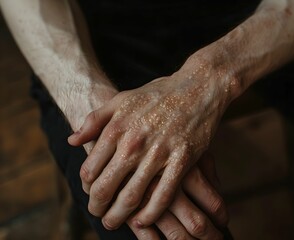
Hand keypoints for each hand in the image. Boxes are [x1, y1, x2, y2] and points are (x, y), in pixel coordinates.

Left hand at [69, 56, 233, 227]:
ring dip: (119, 216)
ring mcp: (159, 153)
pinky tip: (143, 220)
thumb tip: (71, 141)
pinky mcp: (182, 160)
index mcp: (116, 129)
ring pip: (132, 196)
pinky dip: (151, 213)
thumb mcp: (120, 99)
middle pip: (106, 187)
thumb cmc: (157, 95)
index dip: (86, 187)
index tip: (90, 193)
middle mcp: (134, 143)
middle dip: (97, 207)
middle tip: (98, 214)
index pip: (90, 170)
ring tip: (114, 222)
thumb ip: (93, 121)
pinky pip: (163, 195)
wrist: (196, 88)